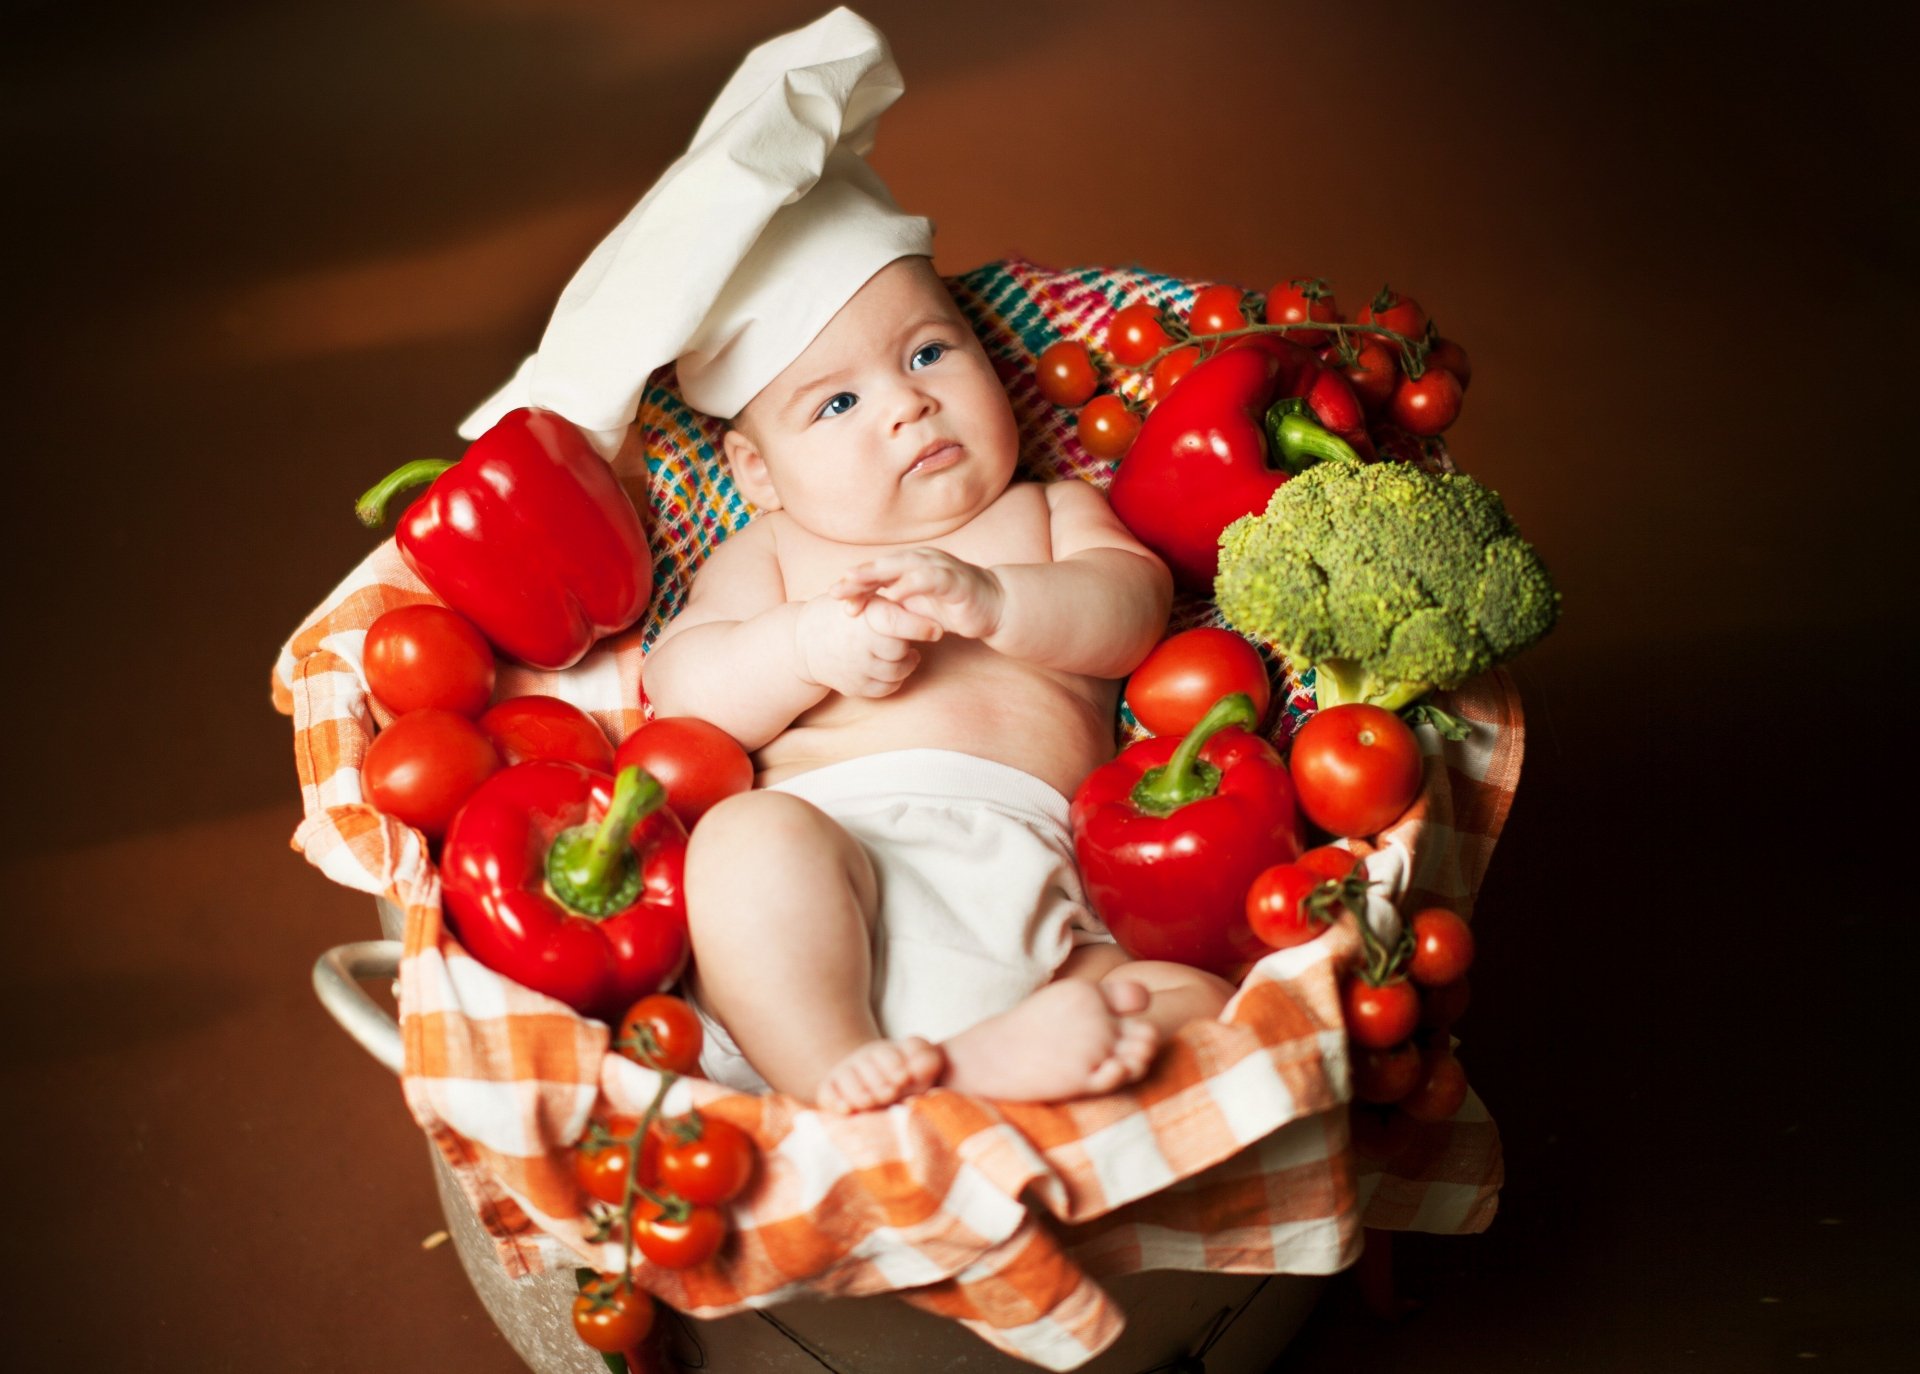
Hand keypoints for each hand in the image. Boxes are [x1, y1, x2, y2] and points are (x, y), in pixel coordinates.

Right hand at [794, 592, 941, 698]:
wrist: (804, 641)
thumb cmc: (843, 614)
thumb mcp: (862, 598)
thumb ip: (892, 602)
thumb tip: (930, 605)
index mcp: (862, 617)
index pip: (895, 623)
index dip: (920, 627)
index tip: (937, 630)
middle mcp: (858, 644)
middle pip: (900, 650)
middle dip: (905, 643)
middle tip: (903, 637)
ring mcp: (855, 669)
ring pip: (898, 672)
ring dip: (904, 662)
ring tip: (900, 651)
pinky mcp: (854, 687)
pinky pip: (888, 688)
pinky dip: (895, 678)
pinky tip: (889, 665)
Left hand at [830, 549, 1005, 640]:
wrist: (995, 608)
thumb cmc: (952, 607)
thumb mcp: (914, 609)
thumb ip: (891, 607)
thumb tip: (859, 612)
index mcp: (910, 566)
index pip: (876, 573)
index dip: (855, 583)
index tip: (833, 597)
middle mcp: (922, 561)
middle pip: (883, 566)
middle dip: (858, 577)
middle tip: (835, 589)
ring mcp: (939, 567)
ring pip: (902, 566)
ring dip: (877, 574)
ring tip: (855, 583)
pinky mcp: (956, 580)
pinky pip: (930, 578)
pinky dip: (911, 583)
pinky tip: (894, 593)